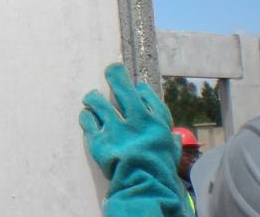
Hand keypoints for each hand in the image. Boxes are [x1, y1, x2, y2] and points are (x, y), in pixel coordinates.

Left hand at [79, 64, 191, 216]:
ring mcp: (116, 131)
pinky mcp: (99, 141)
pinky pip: (87, 121)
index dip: (140, 89)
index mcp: (156, 125)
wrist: (143, 191)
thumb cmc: (159, 174)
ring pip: (99, 103)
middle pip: (123, 90)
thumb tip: (173, 137)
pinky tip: (86, 116)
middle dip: (116, 75)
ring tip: (91, 97)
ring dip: (93, 98)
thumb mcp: (170, 155)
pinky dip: (86, 116)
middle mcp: (136, 123)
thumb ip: (170, 143)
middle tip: (111, 69)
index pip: (147, 97)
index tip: (135, 86)